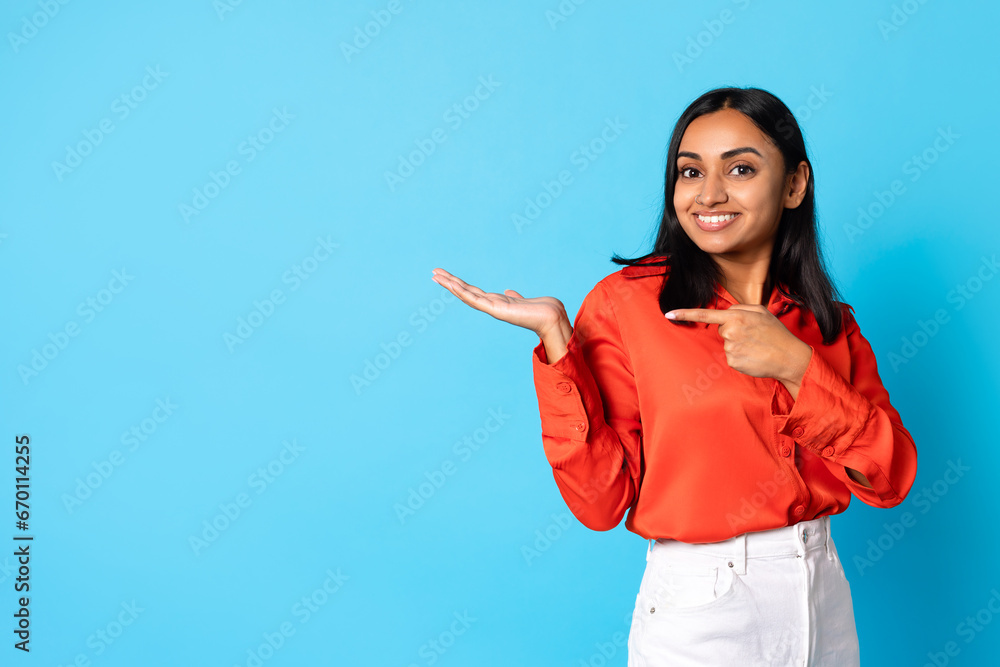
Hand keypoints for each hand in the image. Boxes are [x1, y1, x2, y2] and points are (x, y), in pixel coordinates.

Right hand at [431, 268, 570, 340]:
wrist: (552, 318)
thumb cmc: (541, 310)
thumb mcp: (523, 300)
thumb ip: (514, 298)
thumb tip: (509, 292)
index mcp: (496, 303)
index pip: (473, 292)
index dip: (460, 285)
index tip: (448, 277)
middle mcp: (491, 306)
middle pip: (466, 292)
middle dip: (450, 283)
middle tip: (434, 274)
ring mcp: (492, 308)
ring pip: (466, 295)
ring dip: (451, 286)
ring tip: (436, 276)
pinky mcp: (496, 310)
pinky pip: (475, 300)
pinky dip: (462, 292)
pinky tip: (452, 285)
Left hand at [665, 304, 811, 384]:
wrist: (790, 357)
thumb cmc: (776, 333)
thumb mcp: (761, 312)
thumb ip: (740, 308)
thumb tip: (726, 312)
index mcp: (737, 316)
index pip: (706, 314)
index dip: (686, 314)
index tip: (669, 314)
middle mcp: (731, 332)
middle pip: (721, 329)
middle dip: (733, 331)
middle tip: (753, 335)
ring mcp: (731, 348)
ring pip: (727, 344)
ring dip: (739, 344)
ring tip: (756, 346)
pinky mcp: (733, 362)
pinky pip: (731, 357)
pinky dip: (740, 357)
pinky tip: (753, 356)